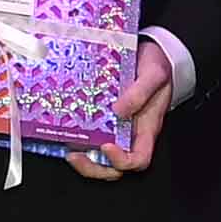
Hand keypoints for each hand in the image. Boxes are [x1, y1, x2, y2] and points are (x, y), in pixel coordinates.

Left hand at [66, 36, 175, 181]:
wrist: (149, 53)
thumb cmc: (157, 67)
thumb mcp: (154, 75)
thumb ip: (140, 93)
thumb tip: (119, 111)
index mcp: (146, 129)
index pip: (138, 159)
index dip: (122, 161)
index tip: (106, 146)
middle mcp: (130, 134)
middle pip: (115, 167)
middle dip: (93, 167)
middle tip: (75, 155)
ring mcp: (115, 129)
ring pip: (99, 157)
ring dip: (82, 157)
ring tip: (66, 147)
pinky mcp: (102, 119)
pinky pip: (90, 135)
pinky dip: (76, 138)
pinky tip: (64, 130)